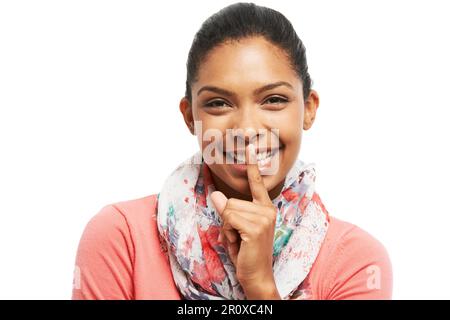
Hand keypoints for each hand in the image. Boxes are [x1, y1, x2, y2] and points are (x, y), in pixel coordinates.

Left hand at [211, 143, 280, 298]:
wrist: (256, 275)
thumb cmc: (247, 252)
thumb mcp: (235, 228)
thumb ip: (228, 211)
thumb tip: (216, 194)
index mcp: (265, 208)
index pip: (257, 184)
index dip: (252, 166)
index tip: (249, 148)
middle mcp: (267, 210)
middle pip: (231, 201)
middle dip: (227, 221)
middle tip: (238, 237)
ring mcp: (263, 218)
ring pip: (228, 210)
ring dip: (227, 228)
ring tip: (239, 240)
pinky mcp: (256, 226)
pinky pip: (228, 218)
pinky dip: (228, 233)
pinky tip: (239, 243)